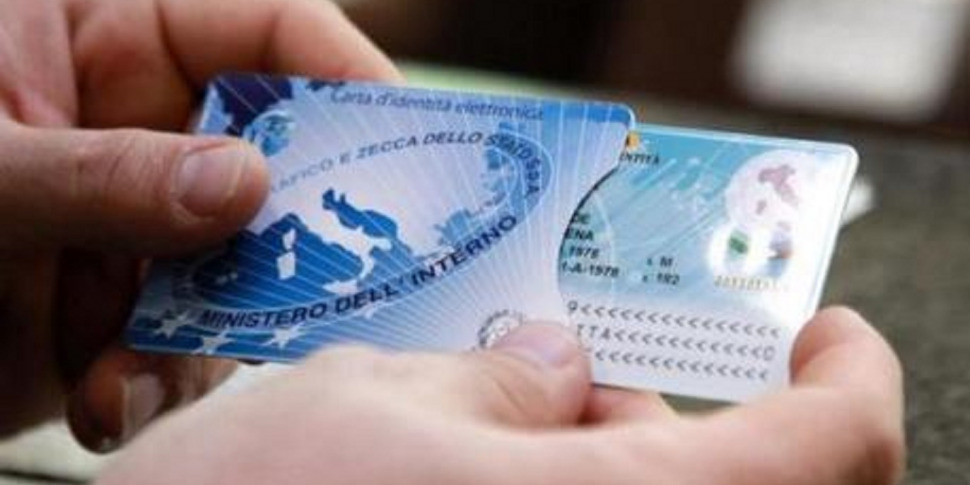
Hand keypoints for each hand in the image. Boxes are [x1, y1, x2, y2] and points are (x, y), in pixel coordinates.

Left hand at [0, 0, 399, 450]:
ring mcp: (131, 216)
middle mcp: (132, 119)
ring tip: (130, 370)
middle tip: (321, 286)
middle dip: (287, 233)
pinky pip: (185, 336)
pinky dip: (155, 377)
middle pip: (273, 157)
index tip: (407, 146)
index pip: (263, 29)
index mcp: (96, 28)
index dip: (344, 76)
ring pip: (238, 267)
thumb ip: (106, 173)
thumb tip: (248, 188)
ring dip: (207, 330)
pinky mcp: (114, 301)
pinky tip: (103, 398)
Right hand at [98, 307, 904, 484]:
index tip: (822, 329)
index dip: (848, 376)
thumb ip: (489, 382)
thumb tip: (554, 370)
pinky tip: (475, 482)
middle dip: (677, 422)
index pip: (836, 450)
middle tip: (586, 370)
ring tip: (502, 426)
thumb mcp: (357, 407)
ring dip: (601, 473)